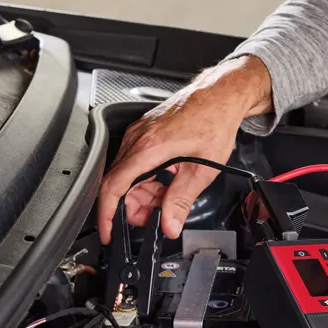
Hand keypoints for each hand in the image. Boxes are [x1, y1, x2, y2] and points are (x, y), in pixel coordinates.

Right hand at [97, 56, 272, 241]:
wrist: (220, 95)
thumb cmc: (214, 121)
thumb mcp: (202, 169)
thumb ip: (181, 200)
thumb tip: (169, 225)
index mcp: (148, 148)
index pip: (113, 187)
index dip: (107, 214)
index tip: (109, 231)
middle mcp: (137, 139)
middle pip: (119, 183)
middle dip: (132, 207)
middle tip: (153, 219)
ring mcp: (139, 134)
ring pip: (127, 174)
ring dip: (142, 194)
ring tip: (165, 202)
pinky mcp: (145, 132)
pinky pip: (135, 162)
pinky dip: (146, 179)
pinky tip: (165, 184)